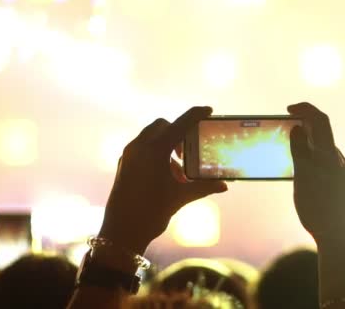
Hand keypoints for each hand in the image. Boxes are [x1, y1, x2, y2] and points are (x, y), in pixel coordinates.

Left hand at [99, 107, 227, 254]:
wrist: (121, 233)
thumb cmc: (151, 213)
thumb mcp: (180, 197)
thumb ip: (203, 187)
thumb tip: (224, 185)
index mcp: (154, 150)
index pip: (180, 124)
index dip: (195, 115)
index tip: (208, 110)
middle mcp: (138, 148)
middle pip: (162, 127)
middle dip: (178, 133)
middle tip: (189, 150)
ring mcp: (128, 156)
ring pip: (151, 138)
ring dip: (167, 146)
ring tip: (179, 171)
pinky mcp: (123, 166)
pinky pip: (142, 150)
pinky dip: (156, 155)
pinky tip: (165, 177)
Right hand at [288, 102, 344, 241]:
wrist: (340, 239)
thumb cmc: (320, 210)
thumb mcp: (303, 178)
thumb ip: (300, 151)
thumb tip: (298, 127)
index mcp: (331, 157)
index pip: (321, 121)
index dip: (305, 109)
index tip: (289, 108)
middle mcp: (341, 162)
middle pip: (323, 136)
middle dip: (304, 129)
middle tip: (285, 130)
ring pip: (324, 153)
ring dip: (308, 147)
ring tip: (290, 154)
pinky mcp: (344, 186)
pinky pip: (327, 166)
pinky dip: (313, 162)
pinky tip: (303, 175)